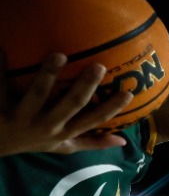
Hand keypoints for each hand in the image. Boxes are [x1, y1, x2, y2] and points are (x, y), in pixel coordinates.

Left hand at [0, 52, 134, 156]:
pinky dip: (0, 67)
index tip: (128, 92)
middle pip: (70, 105)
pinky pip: (0, 85)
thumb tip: (123, 141)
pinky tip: (3, 48)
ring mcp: (21, 118)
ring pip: (37, 95)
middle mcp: (46, 127)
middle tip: (99, 66)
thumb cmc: (33, 142)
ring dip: (48, 74)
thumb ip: (91, 143)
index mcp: (64, 134)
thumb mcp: (63, 147)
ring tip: (60, 55)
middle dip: (85, 87)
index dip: (111, 108)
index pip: (93, 121)